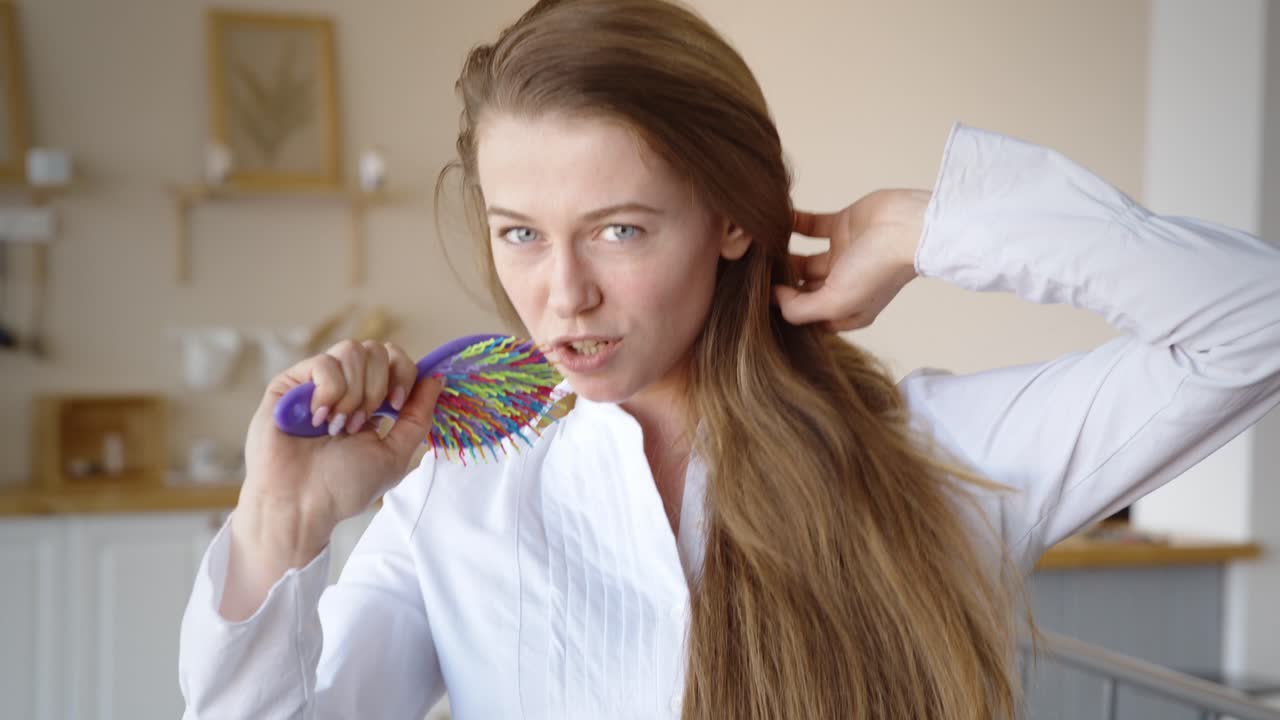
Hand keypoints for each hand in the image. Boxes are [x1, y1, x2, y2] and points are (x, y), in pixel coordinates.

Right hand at [241, 338, 444, 546]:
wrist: (301, 505)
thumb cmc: (343, 487)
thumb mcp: (394, 454)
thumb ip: (418, 417)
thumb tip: (436, 380)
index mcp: (370, 400)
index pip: (396, 360)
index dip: (404, 375)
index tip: (396, 407)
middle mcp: (345, 385)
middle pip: (377, 349)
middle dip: (377, 388)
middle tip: (361, 423)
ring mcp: (316, 382)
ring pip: (352, 349)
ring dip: (354, 393)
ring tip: (338, 426)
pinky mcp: (289, 383)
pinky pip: (324, 363)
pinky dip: (328, 393)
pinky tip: (317, 420)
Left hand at [774, 189, 929, 331]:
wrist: (907, 228)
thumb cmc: (877, 270)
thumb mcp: (835, 303)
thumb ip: (801, 309)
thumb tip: (774, 298)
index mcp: (846, 311)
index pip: (808, 318)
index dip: (785, 312)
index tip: (759, 303)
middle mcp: (844, 286)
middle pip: (803, 288)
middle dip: (780, 284)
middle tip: (752, 275)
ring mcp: (843, 255)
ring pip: (804, 258)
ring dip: (783, 254)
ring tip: (760, 250)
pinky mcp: (843, 226)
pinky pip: (811, 227)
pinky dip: (793, 223)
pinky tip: (774, 222)